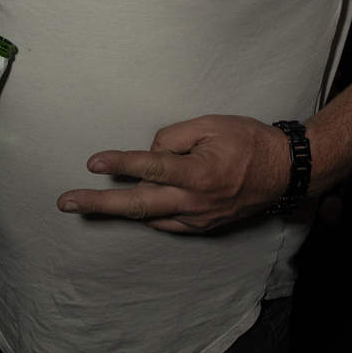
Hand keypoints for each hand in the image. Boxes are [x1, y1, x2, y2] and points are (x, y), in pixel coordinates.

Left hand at [57, 115, 292, 232]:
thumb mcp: (212, 124)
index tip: (93, 162)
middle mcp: (195, 202)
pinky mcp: (202, 227)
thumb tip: (149, 153)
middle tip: (67, 203)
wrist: (285, 173)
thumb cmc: (249, 142)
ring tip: (83, 206)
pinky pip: (165, 221)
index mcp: (199, 173)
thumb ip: (174, 137)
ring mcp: (198, 219)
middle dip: (99, 204)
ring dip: (116, 211)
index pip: (151, 167)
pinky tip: (129, 206)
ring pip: (148, 216)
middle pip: (138, 205)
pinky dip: (146, 212)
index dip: (121, 164)